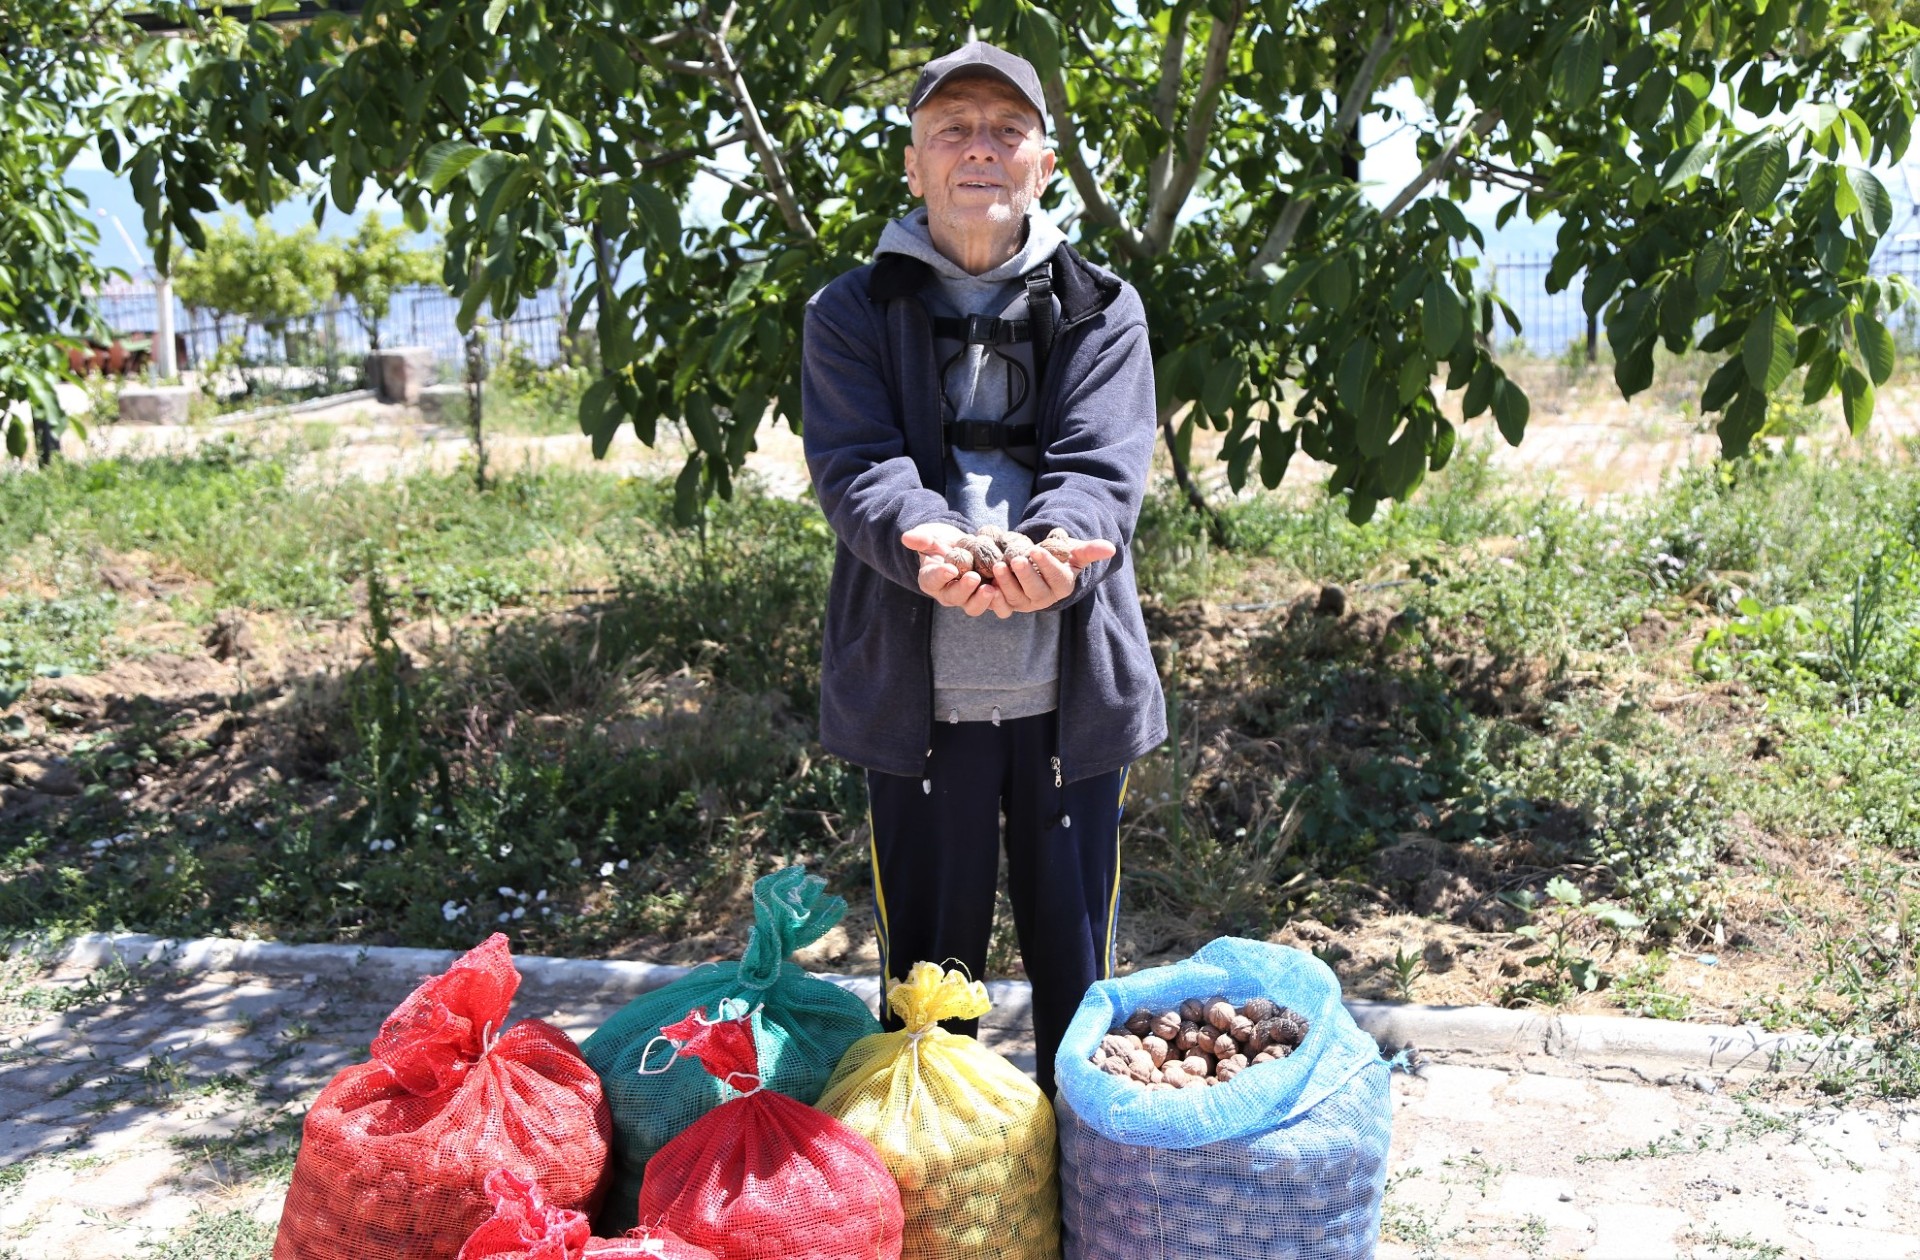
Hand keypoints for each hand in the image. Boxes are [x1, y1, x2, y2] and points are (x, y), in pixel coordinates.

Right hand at [901, 523, 1002, 616]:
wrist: (962, 546)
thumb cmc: (942, 542)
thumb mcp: (930, 536)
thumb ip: (921, 538)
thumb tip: (907, 537)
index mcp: (931, 581)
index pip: (933, 581)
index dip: (940, 576)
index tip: (949, 569)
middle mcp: (949, 594)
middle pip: (955, 598)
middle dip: (964, 590)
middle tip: (974, 578)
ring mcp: (969, 598)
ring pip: (974, 607)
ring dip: (984, 600)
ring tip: (992, 588)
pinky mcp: (987, 598)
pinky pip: (995, 605)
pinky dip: (1001, 600)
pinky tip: (1008, 587)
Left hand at [995, 537, 1116, 613]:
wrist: (1038, 563)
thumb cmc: (1059, 555)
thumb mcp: (1074, 551)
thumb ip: (1090, 550)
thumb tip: (1111, 548)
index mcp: (1063, 586)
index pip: (1056, 577)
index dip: (1046, 566)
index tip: (1037, 550)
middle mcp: (1045, 599)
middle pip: (1035, 591)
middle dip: (1025, 575)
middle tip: (1016, 559)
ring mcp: (1025, 603)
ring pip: (1016, 598)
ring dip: (1006, 583)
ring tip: (998, 565)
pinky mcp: (1009, 604)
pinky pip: (1001, 607)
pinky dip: (994, 600)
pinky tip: (988, 586)